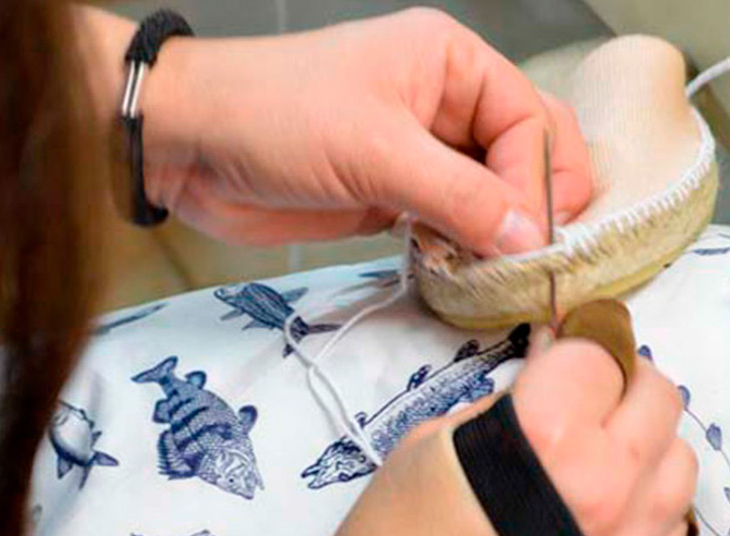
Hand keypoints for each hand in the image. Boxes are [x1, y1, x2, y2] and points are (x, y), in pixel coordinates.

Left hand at [134, 8, 592, 253]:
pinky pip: (450, 224)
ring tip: (494, 277)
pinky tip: (460, 274)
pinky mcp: (393, 196)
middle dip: (533, 207)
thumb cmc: (274, 119)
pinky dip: (462, 250)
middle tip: (528, 262)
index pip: (532, 122)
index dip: (539, 184)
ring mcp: (419, 152)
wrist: (190, 148)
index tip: (528, 243)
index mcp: (452, 63)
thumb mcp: (375, 152)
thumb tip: (529, 240)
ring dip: (497, 237)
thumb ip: (459, 197)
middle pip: (525, 155)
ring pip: (490, 196)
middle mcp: (445, 103)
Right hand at [312, 336, 695, 535]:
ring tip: (599, 448)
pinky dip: (650, 497)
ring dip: (646, 439)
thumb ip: (497, 407)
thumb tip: (539, 383)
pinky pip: (674, 523)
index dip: (572, 345)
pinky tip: (606, 502)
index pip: (597, 357)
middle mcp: (607, 486)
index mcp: (547, 437)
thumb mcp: (426, 446)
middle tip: (582, 390)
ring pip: (681, 461)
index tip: (555, 349)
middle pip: (659, 397)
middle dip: (620, 378)